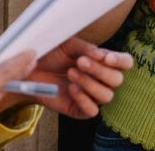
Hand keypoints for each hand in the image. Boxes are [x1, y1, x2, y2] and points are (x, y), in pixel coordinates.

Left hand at [0, 37, 133, 118]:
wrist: (29, 68)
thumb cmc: (51, 53)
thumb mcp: (69, 44)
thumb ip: (87, 49)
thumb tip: (103, 56)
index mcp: (102, 61)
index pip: (125, 63)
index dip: (121, 61)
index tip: (106, 58)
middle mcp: (100, 79)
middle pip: (117, 80)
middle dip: (99, 71)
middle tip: (79, 62)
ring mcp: (91, 95)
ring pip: (107, 96)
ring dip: (90, 83)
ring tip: (71, 73)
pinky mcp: (79, 109)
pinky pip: (92, 110)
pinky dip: (83, 99)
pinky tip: (71, 88)